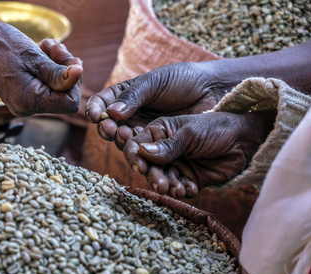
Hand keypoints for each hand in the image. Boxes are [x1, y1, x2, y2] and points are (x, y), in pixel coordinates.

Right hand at [0, 8, 82, 116]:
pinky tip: (42, 50)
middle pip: (63, 96)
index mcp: (28, 102)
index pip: (68, 103)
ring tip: (48, 46)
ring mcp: (25, 102)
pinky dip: (48, 67)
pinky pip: (45, 85)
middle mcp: (26, 108)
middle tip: (58, 49)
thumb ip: (58, 73)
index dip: (74, 82)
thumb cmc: (2, 45)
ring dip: (58, 65)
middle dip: (66, 71)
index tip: (70, 61)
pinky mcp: (24, 94)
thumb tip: (79, 75)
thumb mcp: (35, 57)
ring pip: (56, 88)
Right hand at [84, 63, 225, 149]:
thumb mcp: (156, 83)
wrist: (214, 93)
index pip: (103, 103)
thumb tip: (112, 112)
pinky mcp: (159, 147)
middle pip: (111, 126)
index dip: (96, 109)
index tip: (96, 116)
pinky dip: (141, 156)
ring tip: (127, 140)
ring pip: (126, 142)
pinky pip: (145, 154)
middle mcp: (132, 116)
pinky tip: (142, 154)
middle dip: (108, 129)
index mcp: (126, 96)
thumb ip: (134, 97)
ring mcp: (144, 132)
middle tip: (111, 130)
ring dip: (123, 143)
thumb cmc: (184, 80)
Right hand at [124, 111, 275, 197]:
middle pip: (148, 166)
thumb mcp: (190, 134)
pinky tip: (190, 189)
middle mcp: (165, 149)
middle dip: (153, 176)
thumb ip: (168, 146)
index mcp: (160, 131)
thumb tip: (143, 153)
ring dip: (168, 186)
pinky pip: (179, 188)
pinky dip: (182, 190)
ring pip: (163, 179)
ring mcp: (177, 164)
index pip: (137, 144)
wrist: (247, 141)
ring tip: (177, 189)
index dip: (135, 156)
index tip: (140, 167)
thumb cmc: (218, 128)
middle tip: (161, 185)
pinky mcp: (190, 178)